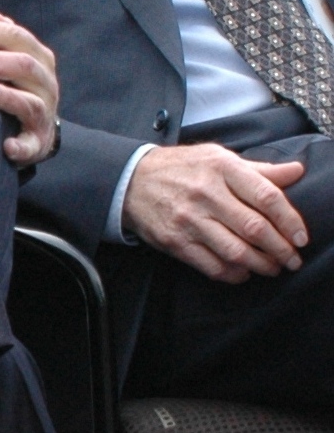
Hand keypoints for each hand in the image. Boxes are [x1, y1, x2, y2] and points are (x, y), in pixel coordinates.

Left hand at [0, 12, 58, 166]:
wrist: (38, 130)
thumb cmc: (17, 87)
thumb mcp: (14, 59)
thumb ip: (3, 38)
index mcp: (39, 59)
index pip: (17, 37)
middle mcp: (46, 84)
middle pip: (25, 66)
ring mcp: (44, 114)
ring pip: (30, 103)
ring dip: (6, 97)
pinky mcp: (38, 143)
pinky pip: (31, 145)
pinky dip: (19, 146)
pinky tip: (5, 145)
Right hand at [123, 143, 307, 282]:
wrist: (130, 179)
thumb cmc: (181, 168)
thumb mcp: (218, 158)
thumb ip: (259, 170)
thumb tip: (296, 172)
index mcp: (221, 167)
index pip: (267, 197)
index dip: (291, 221)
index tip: (302, 238)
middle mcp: (205, 192)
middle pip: (255, 228)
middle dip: (281, 250)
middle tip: (292, 260)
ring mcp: (188, 219)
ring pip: (237, 252)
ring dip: (262, 265)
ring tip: (272, 267)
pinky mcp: (175, 240)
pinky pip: (213, 266)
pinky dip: (234, 274)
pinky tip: (242, 272)